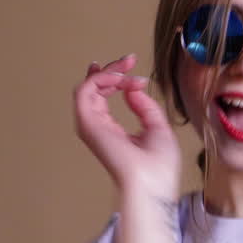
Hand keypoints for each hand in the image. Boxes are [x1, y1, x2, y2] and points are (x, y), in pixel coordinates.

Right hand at [73, 55, 180, 196]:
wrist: (153, 181)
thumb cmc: (159, 165)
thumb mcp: (157, 127)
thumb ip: (144, 106)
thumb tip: (131, 88)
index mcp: (111, 129)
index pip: (102, 96)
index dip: (115, 76)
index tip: (133, 67)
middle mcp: (98, 126)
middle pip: (93, 88)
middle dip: (111, 69)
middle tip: (129, 60)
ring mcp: (91, 125)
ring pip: (87, 87)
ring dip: (107, 73)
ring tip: (125, 70)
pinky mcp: (88, 124)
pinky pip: (84, 92)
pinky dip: (100, 79)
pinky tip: (118, 79)